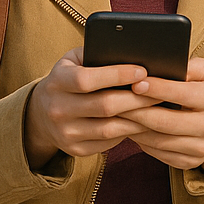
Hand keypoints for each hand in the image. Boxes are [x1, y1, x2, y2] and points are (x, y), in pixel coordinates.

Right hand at [25, 48, 151, 168]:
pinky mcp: (75, 149)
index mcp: (57, 82)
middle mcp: (57, 109)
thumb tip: (134, 53)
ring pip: (110, 128)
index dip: (117, 75)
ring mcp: (65, 133)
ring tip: (158, 107)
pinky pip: (108, 142)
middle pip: (105, 106)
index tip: (143, 71)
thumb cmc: (69, 78)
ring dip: (139, 118)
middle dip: (137, 98)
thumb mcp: (75, 60)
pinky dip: (129, 132)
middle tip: (161, 90)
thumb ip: (98, 54)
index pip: (87, 80)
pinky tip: (144, 122)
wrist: (42, 113)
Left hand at [124, 57, 203, 181]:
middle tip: (116, 101)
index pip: (181, 93)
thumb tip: (161, 68)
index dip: (156, 88)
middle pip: (164, 121)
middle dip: (136, 110)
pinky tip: (131, 130)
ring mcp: (201, 148)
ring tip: (119, 116)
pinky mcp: (190, 162)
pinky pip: (159, 153)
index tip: (135, 83)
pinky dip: (142, 142)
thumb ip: (187, 66)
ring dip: (134, 128)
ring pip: (158, 140)